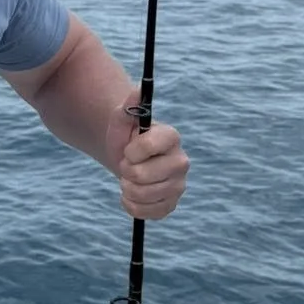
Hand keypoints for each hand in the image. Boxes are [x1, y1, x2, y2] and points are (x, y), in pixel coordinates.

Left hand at [105, 89, 189, 219]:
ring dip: (127, 188)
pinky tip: (132, 195)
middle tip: (128, 165)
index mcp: (171, 137)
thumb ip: (129, 106)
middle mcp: (181, 161)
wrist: (128, 160)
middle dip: (125, 171)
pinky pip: (147, 213)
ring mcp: (179, 185)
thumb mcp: (122, 119)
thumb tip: (138, 90)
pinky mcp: (172, 204)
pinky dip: (132, 206)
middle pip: (141, 175)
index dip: (129, 150)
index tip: (129, 148)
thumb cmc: (126, 137)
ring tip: (129, 179)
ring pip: (142, 195)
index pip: (146, 147)